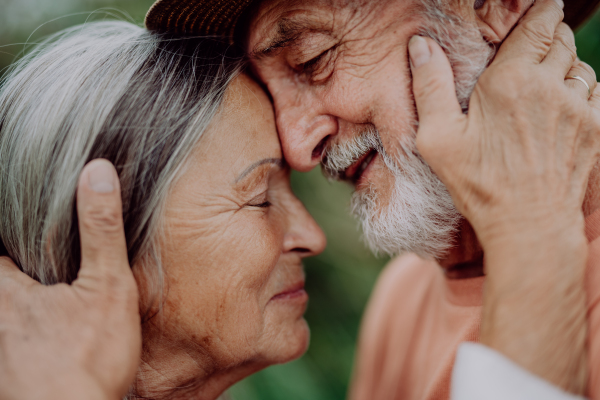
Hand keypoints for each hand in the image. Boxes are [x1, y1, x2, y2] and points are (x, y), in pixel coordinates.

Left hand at [0, 160, 140, 399]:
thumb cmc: (89, 363)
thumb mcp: (107, 287)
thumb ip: (101, 229)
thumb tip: (97, 171)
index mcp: (5, 289)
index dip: (7, 223)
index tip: (10, 199)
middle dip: (15, 259)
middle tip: (38, 246)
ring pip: (3, 305)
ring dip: (19, 289)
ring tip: (43, 283)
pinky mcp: (7, 368)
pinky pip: (9, 332)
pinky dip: (20, 320)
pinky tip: (43, 319)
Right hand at [409, 0, 598, 393]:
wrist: (529, 224)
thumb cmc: (480, 184)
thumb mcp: (438, 139)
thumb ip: (430, 86)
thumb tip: (421, 45)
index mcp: (511, 82)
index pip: (538, 24)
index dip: (539, 12)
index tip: (536, 10)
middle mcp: (551, 87)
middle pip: (561, 39)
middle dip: (547, 35)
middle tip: (531, 44)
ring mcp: (578, 108)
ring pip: (579, 64)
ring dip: (563, 63)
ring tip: (543, 76)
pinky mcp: (594, 129)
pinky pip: (594, 90)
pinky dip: (580, 87)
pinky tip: (561, 101)